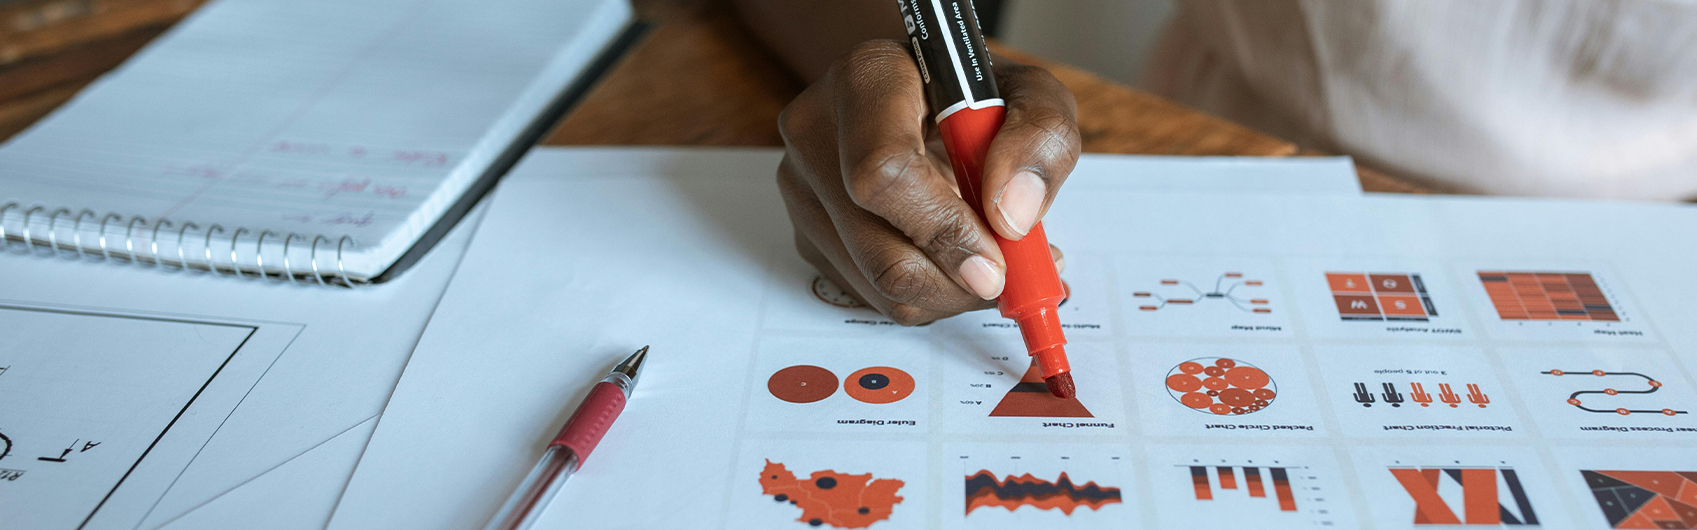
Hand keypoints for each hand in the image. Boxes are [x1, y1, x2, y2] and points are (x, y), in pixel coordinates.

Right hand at [776, 40, 1079, 324]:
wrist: (920, 98)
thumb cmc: (972, 94)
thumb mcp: (1030, 95)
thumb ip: (1041, 139)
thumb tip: (1011, 216)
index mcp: (865, 78)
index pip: (884, 173)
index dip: (944, 229)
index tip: (996, 258)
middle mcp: (815, 132)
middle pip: (880, 250)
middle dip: (956, 279)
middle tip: (1008, 272)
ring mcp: (802, 189)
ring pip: (879, 285)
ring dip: (949, 292)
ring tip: (988, 257)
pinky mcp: (806, 234)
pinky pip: (871, 296)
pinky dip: (927, 295)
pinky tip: (951, 257)